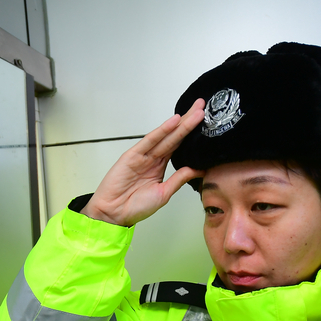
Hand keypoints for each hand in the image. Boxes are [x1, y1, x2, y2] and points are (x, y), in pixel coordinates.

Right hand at [81, 99, 206, 226]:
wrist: (114, 214)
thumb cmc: (135, 206)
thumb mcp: (164, 193)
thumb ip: (179, 179)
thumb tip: (199, 168)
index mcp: (161, 166)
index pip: (180, 146)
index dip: (192, 134)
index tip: (206, 123)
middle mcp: (154, 158)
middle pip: (175, 136)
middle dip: (190, 122)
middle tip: (203, 106)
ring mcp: (144, 155)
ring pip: (166, 136)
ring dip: (181, 123)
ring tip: (196, 111)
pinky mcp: (133, 155)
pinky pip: (150, 141)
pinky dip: (162, 130)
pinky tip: (174, 121)